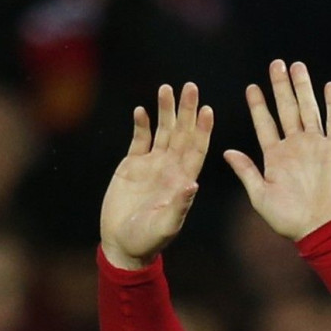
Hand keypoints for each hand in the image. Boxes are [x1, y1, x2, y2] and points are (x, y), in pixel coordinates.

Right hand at [100, 83, 212, 269]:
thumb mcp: (166, 225)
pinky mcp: (132, 165)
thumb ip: (179, 205)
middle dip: (186, 111)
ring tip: (167, 88)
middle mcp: (170, 169)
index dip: (202, 130)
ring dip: (165, 111)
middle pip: (181, 134)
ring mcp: (152, 166)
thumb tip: (192, 183)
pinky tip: (142, 110)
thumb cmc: (147, 240)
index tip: (207, 109)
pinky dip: (141, 125)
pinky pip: (139, 140)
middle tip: (190, 87)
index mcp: (182, 181)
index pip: (197, 150)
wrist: (123, 244)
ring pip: (162, 132)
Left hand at [224, 60, 330, 240]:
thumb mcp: (260, 195)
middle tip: (275, 64)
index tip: (251, 87)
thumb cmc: (288, 219)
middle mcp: (295, 147)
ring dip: (303, 88)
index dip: (258, 106)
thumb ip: (246, 171)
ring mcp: (316, 146)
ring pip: (308, 109)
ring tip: (296, 66)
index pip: (265, 124)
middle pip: (286, 109)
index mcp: (275, 157)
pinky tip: (329, 86)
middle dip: (280, 87)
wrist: (319, 228)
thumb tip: (227, 151)